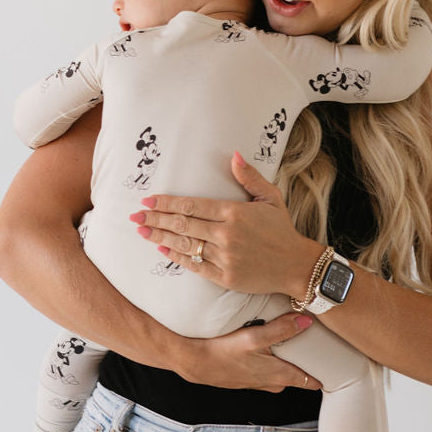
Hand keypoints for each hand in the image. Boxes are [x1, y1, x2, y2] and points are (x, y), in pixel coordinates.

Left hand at [129, 151, 320, 296]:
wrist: (296, 265)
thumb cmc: (281, 229)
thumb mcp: (270, 197)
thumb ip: (249, 176)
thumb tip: (233, 154)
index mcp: (235, 212)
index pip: (192, 206)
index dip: (167, 203)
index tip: (149, 201)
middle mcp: (227, 234)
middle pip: (182, 224)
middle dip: (155, 219)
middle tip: (135, 216)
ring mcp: (225, 257)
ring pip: (184, 245)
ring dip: (160, 237)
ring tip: (141, 232)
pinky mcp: (225, 277)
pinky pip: (194, 266)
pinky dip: (176, 257)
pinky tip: (162, 250)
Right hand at [179, 314, 322, 392]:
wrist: (194, 363)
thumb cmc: (223, 352)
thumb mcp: (254, 338)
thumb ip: (281, 330)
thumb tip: (307, 320)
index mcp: (279, 375)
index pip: (311, 380)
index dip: (326, 374)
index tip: (340, 367)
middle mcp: (272, 382)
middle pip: (299, 376)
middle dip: (309, 366)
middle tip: (322, 350)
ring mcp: (259, 382)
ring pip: (283, 374)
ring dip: (291, 363)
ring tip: (298, 346)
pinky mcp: (247, 377)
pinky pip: (269, 371)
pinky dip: (275, 362)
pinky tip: (270, 349)